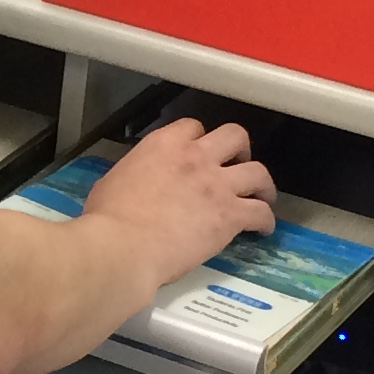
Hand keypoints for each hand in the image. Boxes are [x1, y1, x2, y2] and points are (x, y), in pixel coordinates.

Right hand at [78, 119, 274, 291]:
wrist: (124, 246)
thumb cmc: (108, 219)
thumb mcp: (114, 182)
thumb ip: (136, 175)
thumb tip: (138, 184)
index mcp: (164, 145)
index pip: (193, 127)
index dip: (200, 139)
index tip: (200, 153)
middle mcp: (196, 157)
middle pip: (235, 136)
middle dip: (240, 149)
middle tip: (238, 165)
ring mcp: (217, 185)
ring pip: (258, 172)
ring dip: (262, 184)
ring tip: (262, 196)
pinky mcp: (230, 215)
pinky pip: (261, 212)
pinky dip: (265, 221)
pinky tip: (262, 229)